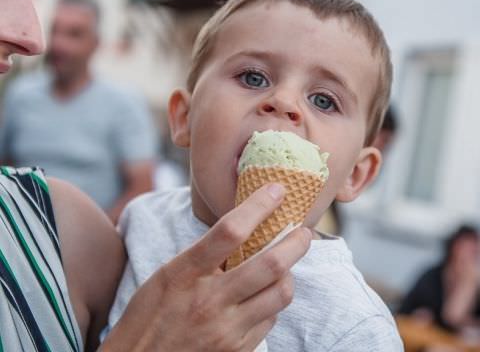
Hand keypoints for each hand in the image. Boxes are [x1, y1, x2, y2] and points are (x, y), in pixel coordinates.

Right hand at [100, 183, 311, 351]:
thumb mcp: (169, 274)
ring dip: (289, 274)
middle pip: (271, 264)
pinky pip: (271, 320)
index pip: (230, 230)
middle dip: (296, 242)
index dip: (258, 205)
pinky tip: (264, 295)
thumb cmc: (150, 313)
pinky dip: (273, 302)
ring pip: (281, 294)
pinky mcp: (237, 351)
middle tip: (304, 231)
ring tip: (285, 265)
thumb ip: (204, 255)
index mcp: (187, 272)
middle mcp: (210, 301)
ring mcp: (226, 330)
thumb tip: (243, 233)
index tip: (276, 190)